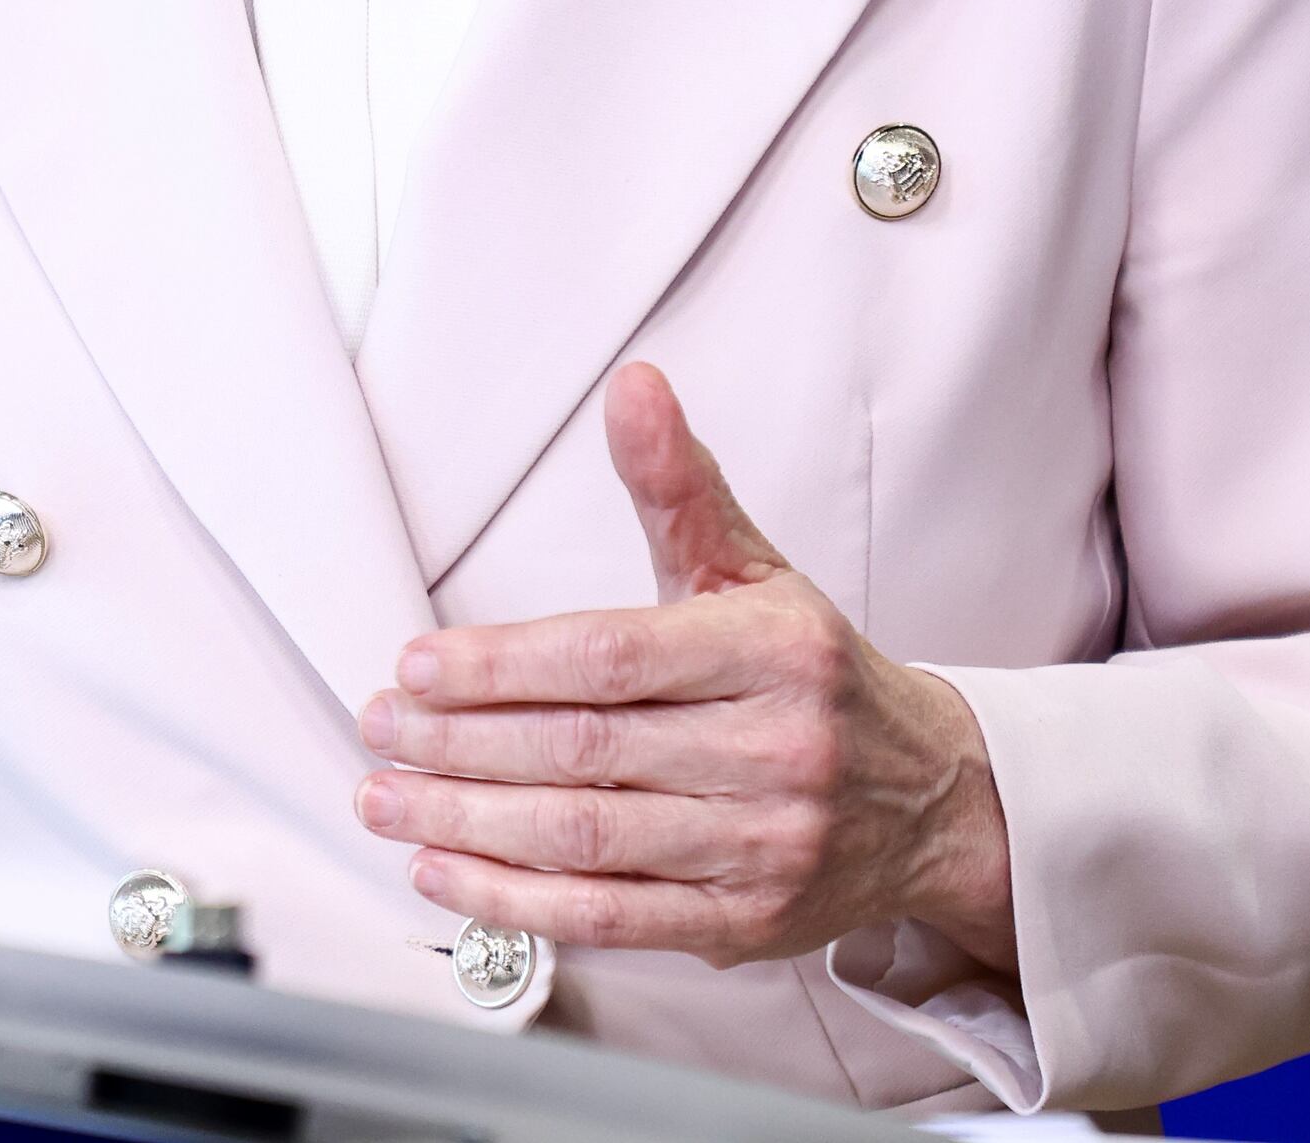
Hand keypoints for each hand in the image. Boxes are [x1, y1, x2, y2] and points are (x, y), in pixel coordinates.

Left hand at [353, 362, 1015, 972]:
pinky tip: (447, 874)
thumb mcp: (754, 570)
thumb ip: (679, 485)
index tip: (417, 665)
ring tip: (388, 801)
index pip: (612, 657)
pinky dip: (518, 901)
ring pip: (589, 838)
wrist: (930, 798)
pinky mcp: (745, 923)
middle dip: (461, 742)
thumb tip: (634, 387)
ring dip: (468, 824)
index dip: (503, 665)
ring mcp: (762, 844)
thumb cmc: (815, 676)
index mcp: (773, 651)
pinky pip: (612, 917)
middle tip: (379, 729)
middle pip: (586, 749)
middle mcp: (774, 749)